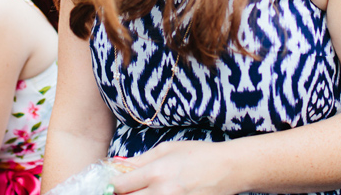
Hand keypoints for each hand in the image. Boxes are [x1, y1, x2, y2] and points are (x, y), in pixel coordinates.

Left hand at [111, 141, 232, 194]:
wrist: (227, 169)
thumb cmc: (198, 154)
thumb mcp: (167, 149)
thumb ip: (140, 160)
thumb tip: (119, 166)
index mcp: (156, 172)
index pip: (120, 186)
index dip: (113, 186)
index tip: (114, 184)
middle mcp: (162, 192)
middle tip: (128, 190)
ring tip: (144, 191)